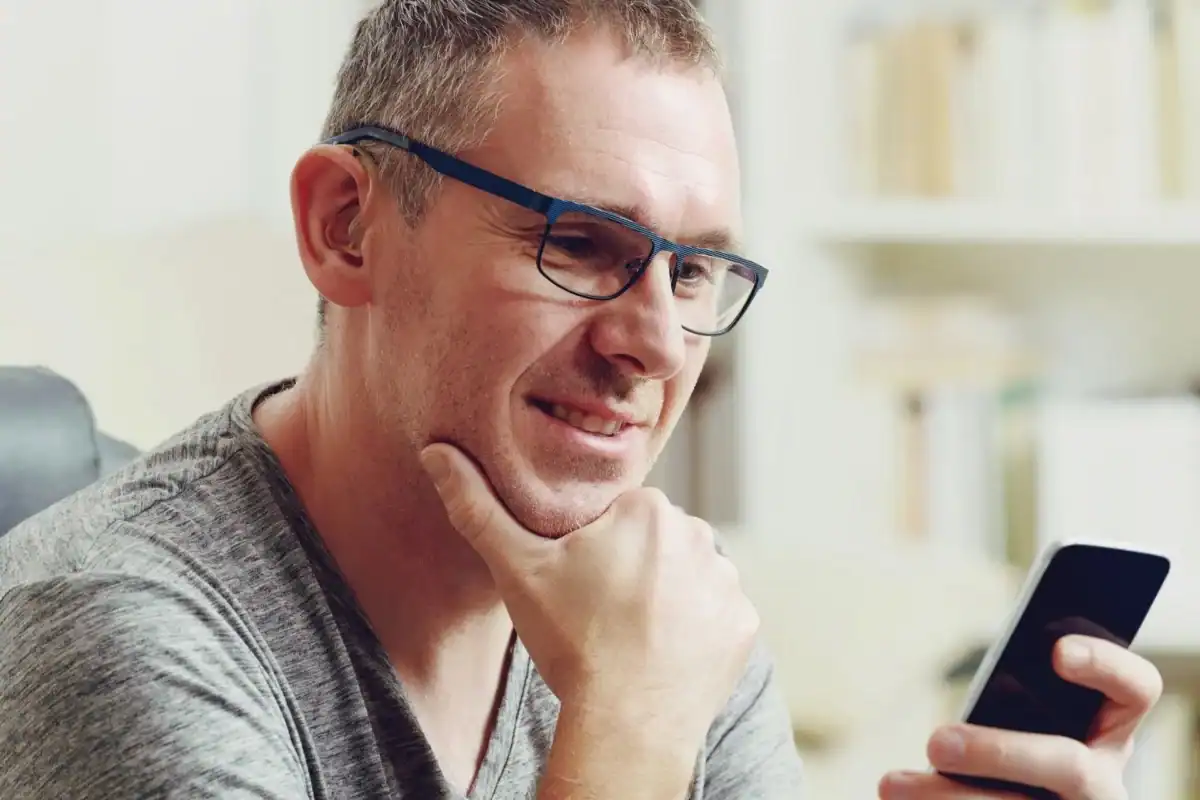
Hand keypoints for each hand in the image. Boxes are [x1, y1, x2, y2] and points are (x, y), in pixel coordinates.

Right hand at [419, 443, 759, 751]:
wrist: (626, 723)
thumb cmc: (571, 640)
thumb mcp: (516, 569)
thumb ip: (478, 507)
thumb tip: (436, 452)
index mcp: (647, 508)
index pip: (617, 517)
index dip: (592, 551)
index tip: (578, 585)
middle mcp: (699, 533)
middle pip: (654, 544)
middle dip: (631, 570)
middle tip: (600, 613)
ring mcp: (727, 581)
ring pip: (686, 578)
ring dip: (665, 598)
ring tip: (630, 635)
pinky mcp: (742, 624)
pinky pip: (714, 615)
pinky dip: (693, 631)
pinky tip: (662, 654)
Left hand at [878, 635, 1163, 798]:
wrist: (1015, 795)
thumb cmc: (1006, 748)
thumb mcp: (1018, 716)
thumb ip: (1010, 694)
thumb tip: (979, 682)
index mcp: (1106, 730)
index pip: (1135, 690)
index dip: (1105, 666)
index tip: (1055, 651)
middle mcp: (1103, 782)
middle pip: (1069, 765)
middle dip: (998, 752)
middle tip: (935, 742)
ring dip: (948, 798)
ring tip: (891, 784)